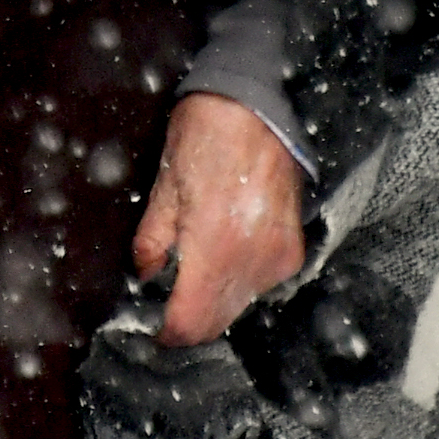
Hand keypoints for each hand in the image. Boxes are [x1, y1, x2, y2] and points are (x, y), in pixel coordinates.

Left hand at [131, 93, 306, 347]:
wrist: (257, 106)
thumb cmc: (206, 136)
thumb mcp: (164, 187)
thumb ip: (152, 242)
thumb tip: (146, 275)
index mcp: (214, 248)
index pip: (190, 323)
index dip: (167, 333)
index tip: (153, 327)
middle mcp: (252, 261)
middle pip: (216, 322)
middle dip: (188, 319)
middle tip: (167, 301)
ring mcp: (277, 258)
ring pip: (238, 305)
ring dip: (214, 301)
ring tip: (194, 270)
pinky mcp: (292, 249)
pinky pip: (260, 284)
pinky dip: (239, 280)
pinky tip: (224, 253)